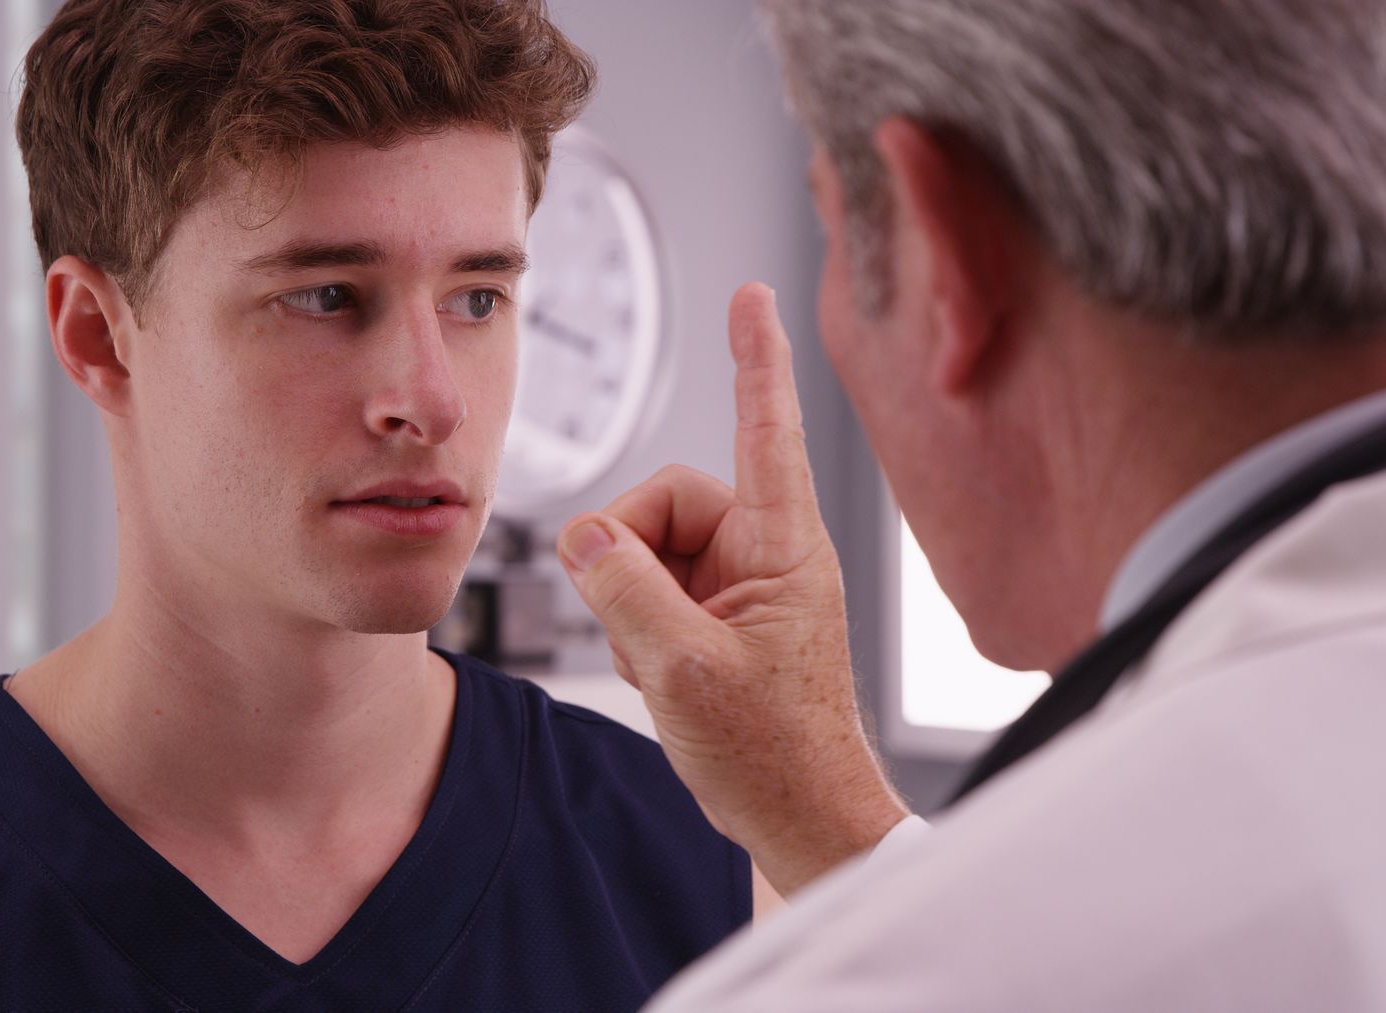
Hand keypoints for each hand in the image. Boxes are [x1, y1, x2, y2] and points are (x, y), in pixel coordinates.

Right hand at [557, 283, 909, 896]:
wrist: (800, 819)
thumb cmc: (774, 754)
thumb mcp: (682, 670)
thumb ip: (624, 589)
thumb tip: (585, 536)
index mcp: (784, 547)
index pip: (765, 428)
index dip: (755, 357)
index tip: (752, 293)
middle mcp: (765, 552)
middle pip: (663, 501)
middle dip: (629, 559)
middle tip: (639, 630)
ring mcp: (741, 585)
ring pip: (647, 549)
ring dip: (632, 609)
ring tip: (664, 669)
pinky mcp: (719, 616)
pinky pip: (651, 591)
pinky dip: (639, 633)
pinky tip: (664, 678)